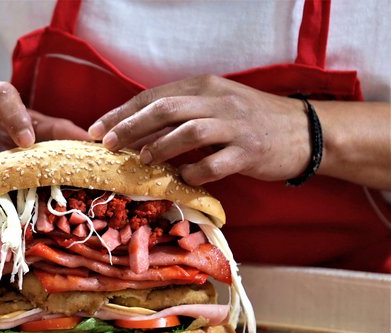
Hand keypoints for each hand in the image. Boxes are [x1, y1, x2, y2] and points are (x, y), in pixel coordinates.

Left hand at [88, 75, 309, 185]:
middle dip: (130, 127)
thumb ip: (181, 114)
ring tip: (143, 160)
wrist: (303, 131)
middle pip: (165, 109)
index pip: (154, 96)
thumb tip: (137, 132)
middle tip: (108, 145)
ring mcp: (235, 125)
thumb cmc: (250, 121)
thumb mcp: (215, 105)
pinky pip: (216, 163)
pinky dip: (195, 172)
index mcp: (204, 86)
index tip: (97, 130)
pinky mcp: (249, 151)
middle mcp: (218, 101)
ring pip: (189, 132)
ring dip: (161, 147)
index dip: (122, 113)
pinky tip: (184, 179)